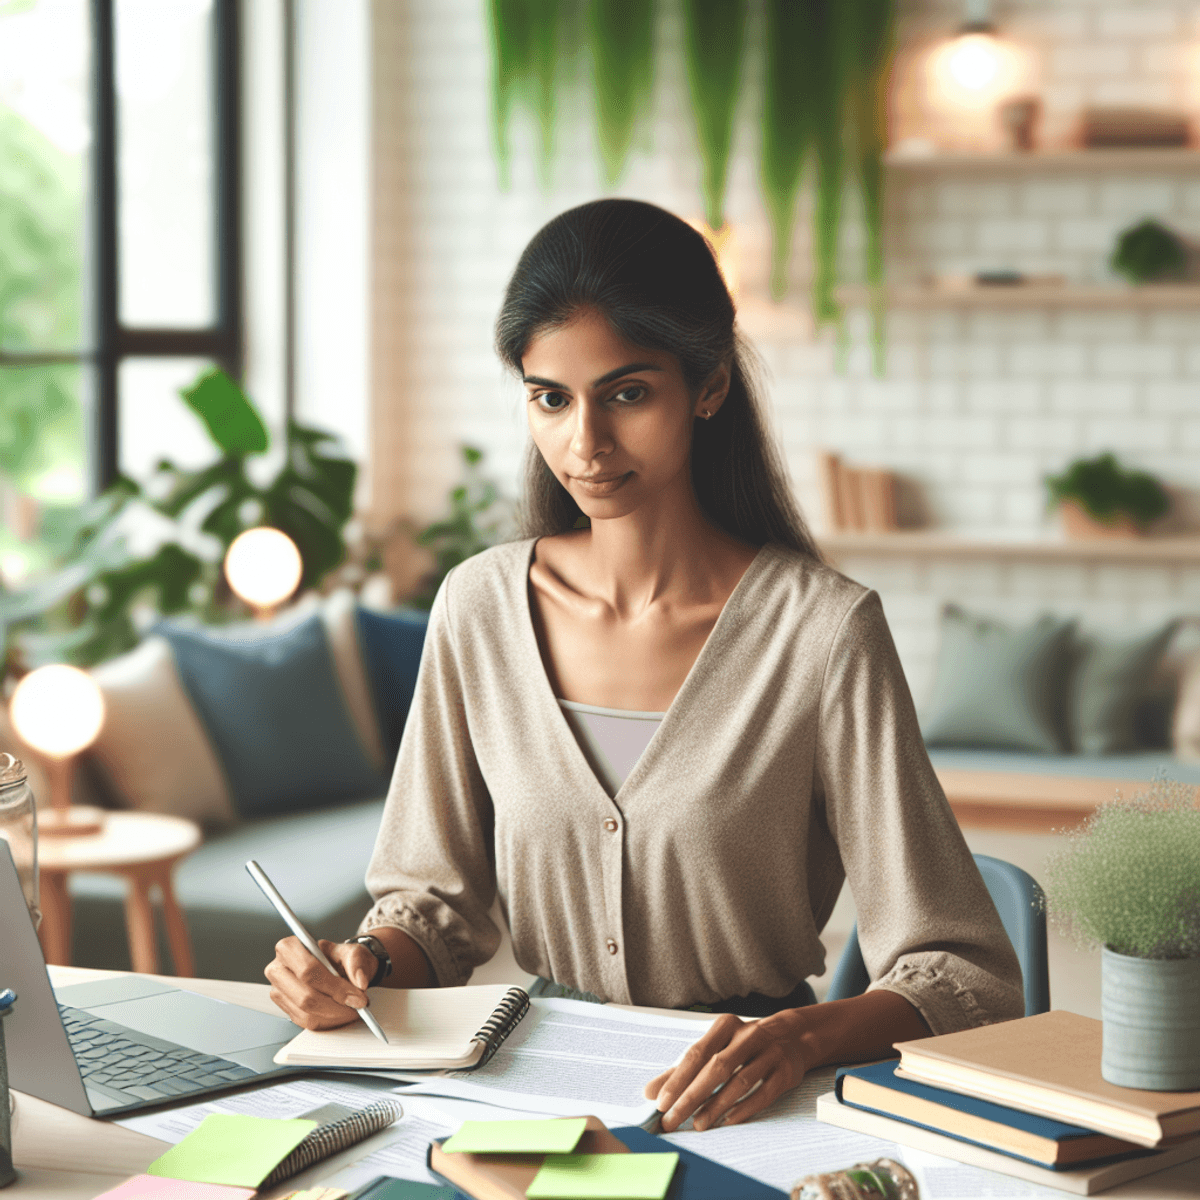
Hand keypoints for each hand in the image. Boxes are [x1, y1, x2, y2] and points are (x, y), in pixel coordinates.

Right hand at [264, 937, 375, 1029]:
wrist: (336, 968)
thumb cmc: (340, 958)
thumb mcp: (352, 951)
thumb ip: (357, 962)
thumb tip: (360, 982)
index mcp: (289, 948)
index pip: (308, 970)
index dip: (333, 986)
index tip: (356, 995)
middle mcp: (278, 970)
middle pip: (306, 997)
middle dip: (336, 1005)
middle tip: (358, 1004)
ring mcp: (279, 992)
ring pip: (307, 1013)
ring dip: (334, 1015)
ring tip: (352, 1009)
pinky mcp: (285, 1009)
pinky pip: (307, 1023)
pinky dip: (328, 1021)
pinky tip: (341, 1013)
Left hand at [644, 1010, 809, 1131]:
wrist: (792, 1037)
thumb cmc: (743, 1045)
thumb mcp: (714, 1049)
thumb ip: (682, 1070)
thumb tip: (649, 1093)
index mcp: (725, 1026)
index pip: (696, 1053)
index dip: (677, 1079)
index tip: (660, 1102)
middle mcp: (748, 1035)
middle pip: (716, 1068)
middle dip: (691, 1097)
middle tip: (672, 1120)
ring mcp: (769, 1052)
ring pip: (739, 1081)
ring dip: (717, 1106)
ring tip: (698, 1125)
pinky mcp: (785, 1070)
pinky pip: (764, 1092)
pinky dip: (745, 1108)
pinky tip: (728, 1121)